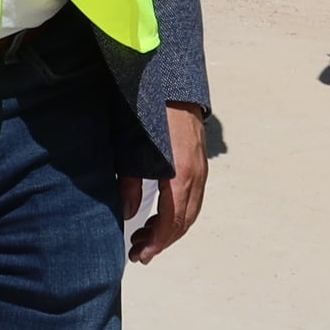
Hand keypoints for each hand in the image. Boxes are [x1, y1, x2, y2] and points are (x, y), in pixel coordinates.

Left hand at [124, 101, 209, 263]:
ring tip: (144, 233)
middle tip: (138, 251)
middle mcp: (197, 174)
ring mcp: (201, 164)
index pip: (173, 223)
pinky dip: (178, 208)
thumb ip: (129, 184)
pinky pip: (193, 192)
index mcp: (181, 175)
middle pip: (185, 220)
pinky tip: (159, 209)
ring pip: (191, 207)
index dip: (156, 243)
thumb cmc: (142, 108)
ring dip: (171, 226)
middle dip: (163, 239)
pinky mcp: (199, 155)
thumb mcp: (127, 148)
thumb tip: (129, 214)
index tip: (139, 256)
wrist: (166, 73)